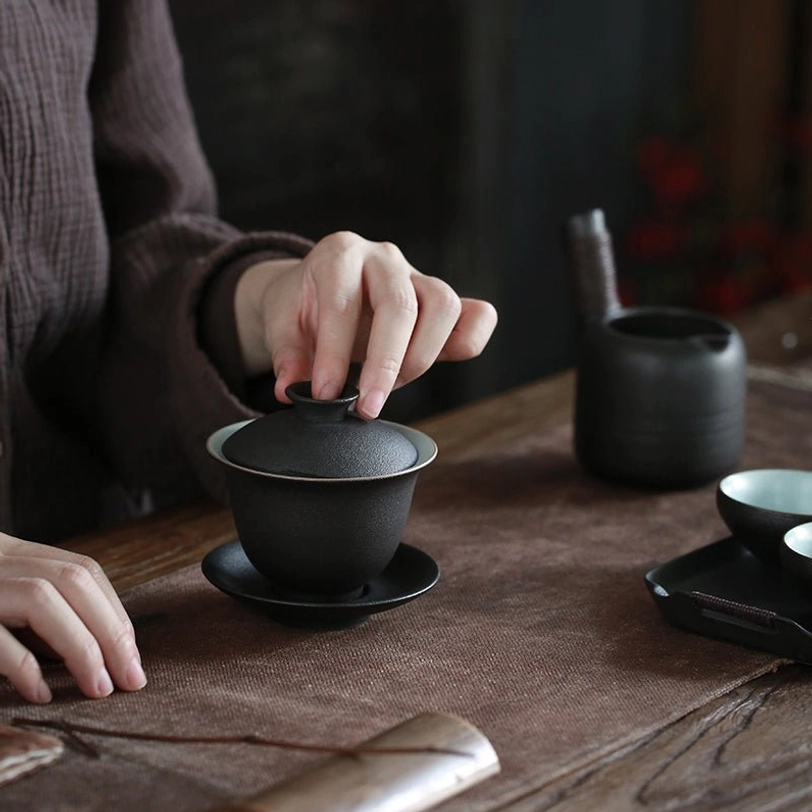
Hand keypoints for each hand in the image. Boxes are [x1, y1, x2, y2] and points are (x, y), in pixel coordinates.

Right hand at [0, 535, 145, 702]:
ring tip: (99, 688)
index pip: (83, 571)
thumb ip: (44, 617)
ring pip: (42, 600)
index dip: (113, 611)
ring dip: (80, 647)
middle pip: (73, 581)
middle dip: (110, 631)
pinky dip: (24, 667)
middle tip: (130, 678)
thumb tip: (98, 652)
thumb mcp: (5, 602)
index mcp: (14, 553)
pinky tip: (42, 694)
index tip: (132, 655)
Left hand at [233, 231, 497, 417]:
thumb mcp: (281, 323)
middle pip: (400, 305)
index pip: (343, 304)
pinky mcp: (441, 302)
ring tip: (391, 386)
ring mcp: (418, 276)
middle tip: (367, 407)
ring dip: (420, 356)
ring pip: (443, 306)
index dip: (334, 355)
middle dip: (385, 364)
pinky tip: (439, 364)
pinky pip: (476, 316)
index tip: (325, 395)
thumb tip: (290, 390)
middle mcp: (383, 258)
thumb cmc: (303, 306)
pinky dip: (470, 342)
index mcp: (339, 255)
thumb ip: (287, 355)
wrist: (316, 289)